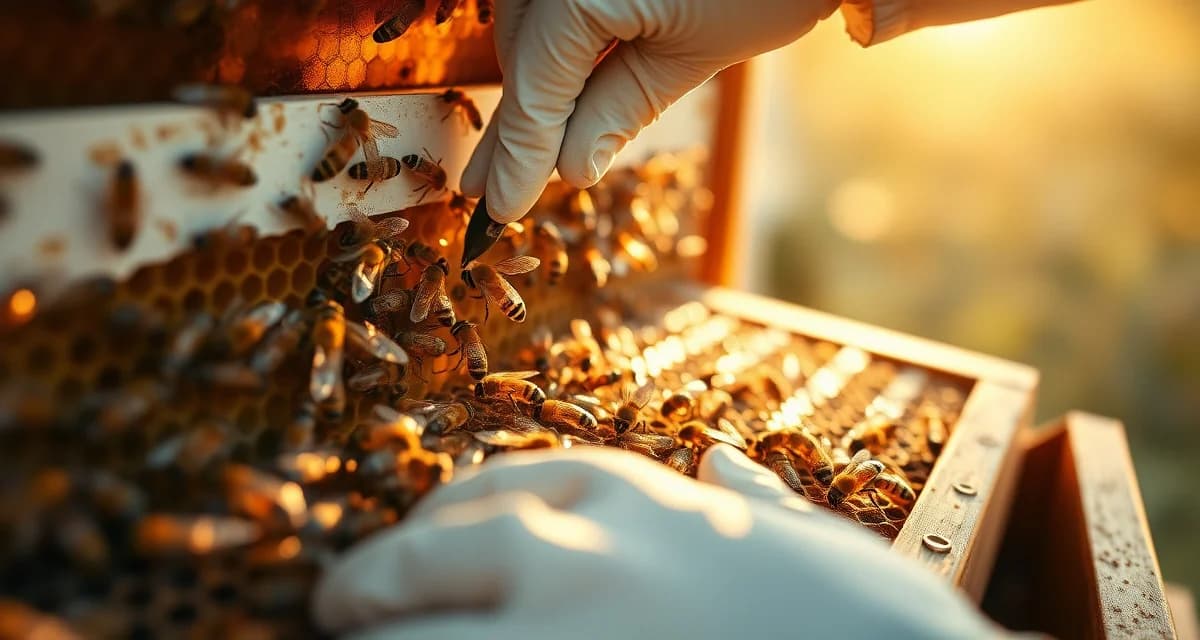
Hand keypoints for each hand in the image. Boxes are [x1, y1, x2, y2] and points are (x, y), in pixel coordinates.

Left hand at [313, 445, 1002, 638]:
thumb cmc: (871, 621)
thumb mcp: (812, 542)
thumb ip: (752, 504)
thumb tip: (723, 470)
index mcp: (641, 502)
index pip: (501, 494)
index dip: (439, 526)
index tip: (413, 549)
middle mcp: (591, 557)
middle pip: (436, 560)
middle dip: (373, 584)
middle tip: (334, 607)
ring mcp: (575, 631)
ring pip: (430, 631)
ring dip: (383, 632)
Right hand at [460, 0, 840, 223]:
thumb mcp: (692, 58)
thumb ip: (618, 111)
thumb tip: (569, 171)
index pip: (537, 88)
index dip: (518, 156)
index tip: (500, 210)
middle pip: (522, 55)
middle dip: (515, 128)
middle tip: (488, 193)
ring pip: (527, 31)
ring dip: (525, 93)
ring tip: (500, 159)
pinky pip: (549, 10)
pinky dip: (549, 54)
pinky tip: (539, 100)